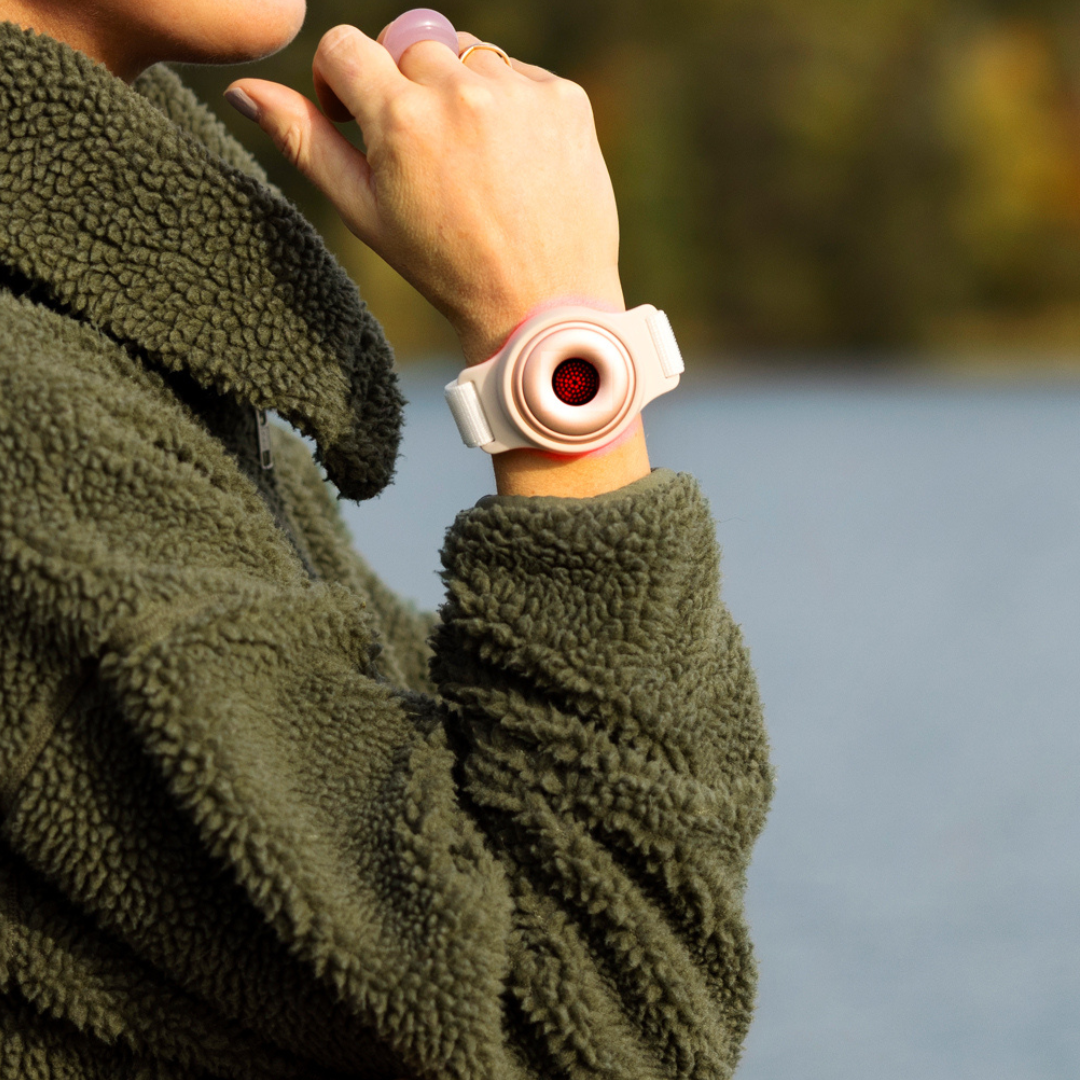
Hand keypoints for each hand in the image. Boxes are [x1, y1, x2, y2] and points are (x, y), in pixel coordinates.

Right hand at [226, 24, 624, 364]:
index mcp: (400, 118)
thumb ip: (305, 143)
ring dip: (459, 91)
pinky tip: (514, 161)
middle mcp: (461, 90)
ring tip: (472, 161)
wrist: (542, 304)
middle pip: (408, 43)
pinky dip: (510, 105)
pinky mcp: (566, 98)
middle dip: (405, 88)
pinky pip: (520, 74)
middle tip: (424, 155)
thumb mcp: (364, 213)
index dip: (342, 81)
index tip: (356, 118)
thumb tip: (245, 90)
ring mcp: (520, 91)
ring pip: (466, 52)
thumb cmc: (444, 266)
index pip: (344, 45)